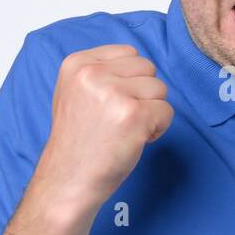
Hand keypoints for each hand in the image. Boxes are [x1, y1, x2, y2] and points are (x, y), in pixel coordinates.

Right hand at [37, 44, 173, 208]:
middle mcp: (92, 74)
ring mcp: (113, 93)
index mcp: (77, 64)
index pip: (129, 53)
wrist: (67, 181)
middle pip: (148, 69)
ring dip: (151, 112)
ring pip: (160, 89)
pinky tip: (134, 141)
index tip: (111, 105)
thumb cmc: (77, 143)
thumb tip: (139, 66)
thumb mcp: (74, 93)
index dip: (130, 81)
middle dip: (143, 95)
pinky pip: (167, 112)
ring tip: (125, 131)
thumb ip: (102, 73)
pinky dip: (158, 129)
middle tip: (120, 121)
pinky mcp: (133, 115)